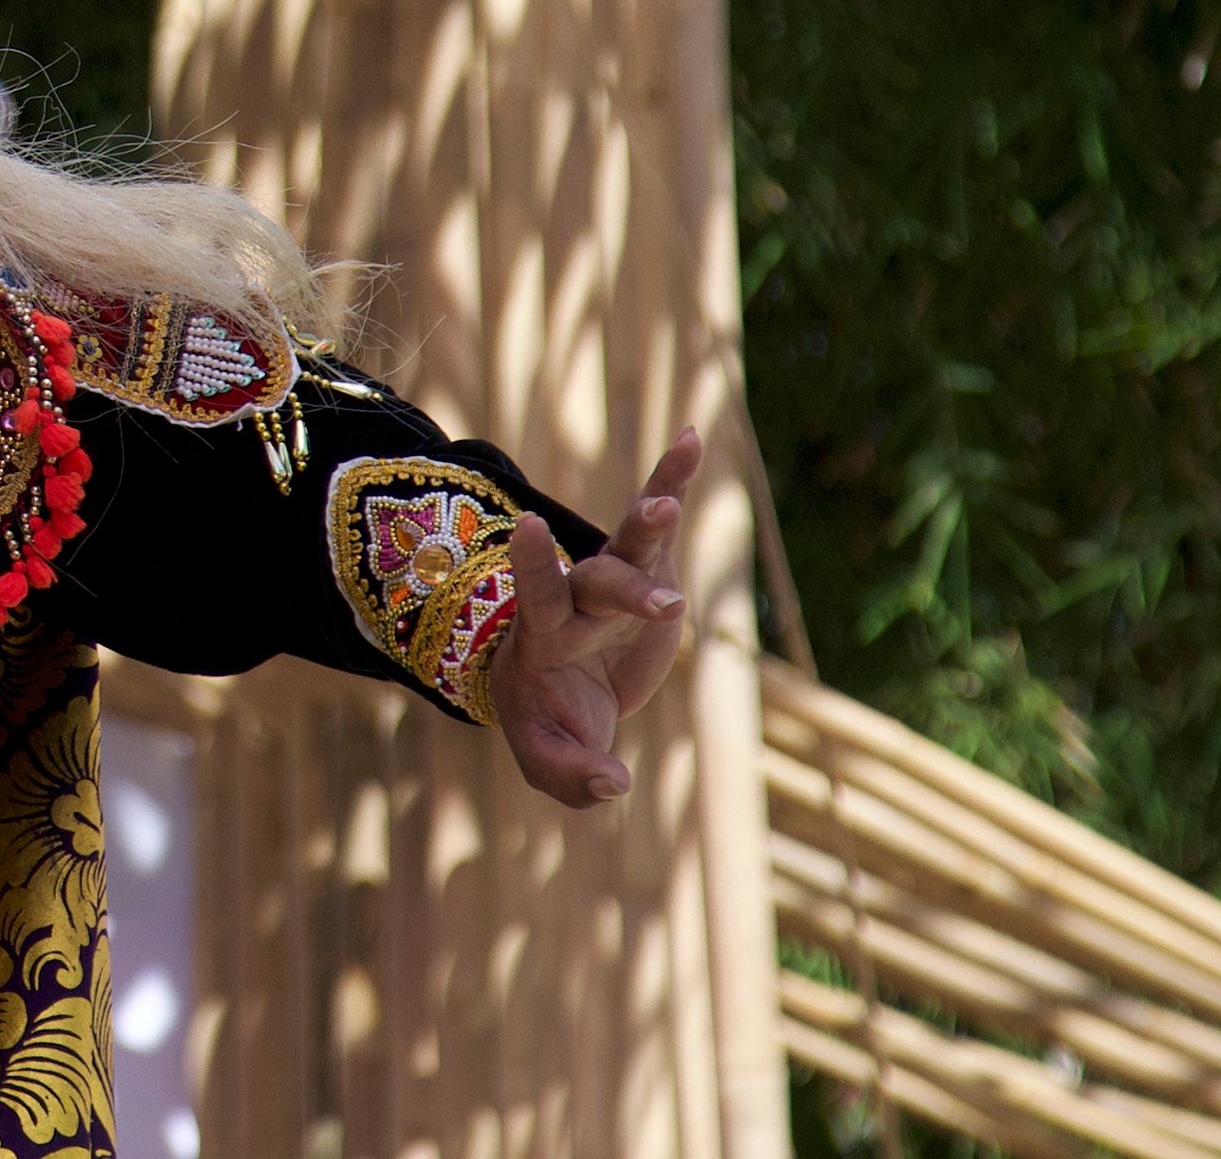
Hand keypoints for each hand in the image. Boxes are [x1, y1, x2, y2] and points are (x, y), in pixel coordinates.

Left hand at [488, 427, 701, 809]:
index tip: (528, 527)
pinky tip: (693, 436)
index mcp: (545, 636)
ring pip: (631, 544)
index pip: (536, 595)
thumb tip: (612, 784)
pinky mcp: (650, 575)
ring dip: (650, 518)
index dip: (532, 564)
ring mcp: (615, 582)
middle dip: (630, 589)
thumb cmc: (550, 723)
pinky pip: (663, 523)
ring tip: (668, 501)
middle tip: (668, 606)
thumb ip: (572, 776)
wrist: (566, 697)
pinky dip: (675, 479)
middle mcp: (578, 600)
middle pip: (599, 581)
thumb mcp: (550, 761)